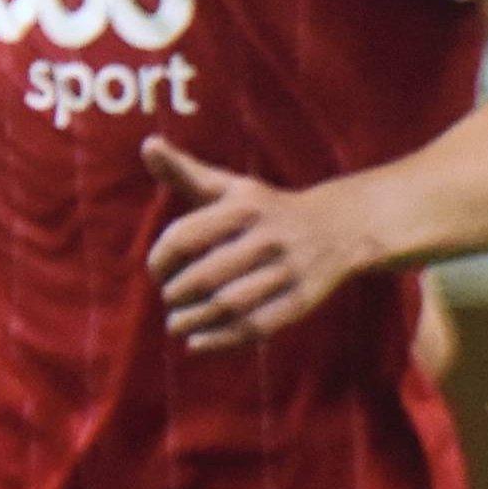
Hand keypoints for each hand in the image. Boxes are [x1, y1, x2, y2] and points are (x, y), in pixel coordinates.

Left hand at [141, 139, 392, 349]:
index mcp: (245, 205)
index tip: (158, 272)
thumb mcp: (230, 187)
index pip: (185, 237)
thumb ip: (185, 171)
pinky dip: (221, 341)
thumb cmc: (267, 210)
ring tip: (176, 325)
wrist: (339, 229)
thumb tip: (148, 145)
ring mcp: (289, 270)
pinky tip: (197, 343)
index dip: (160, 260)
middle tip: (169, 301)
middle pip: (205, 276)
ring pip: (229, 306)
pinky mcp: (302, 301)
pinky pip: (256, 327)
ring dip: (193, 322)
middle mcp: (268, 237)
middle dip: (176, 295)